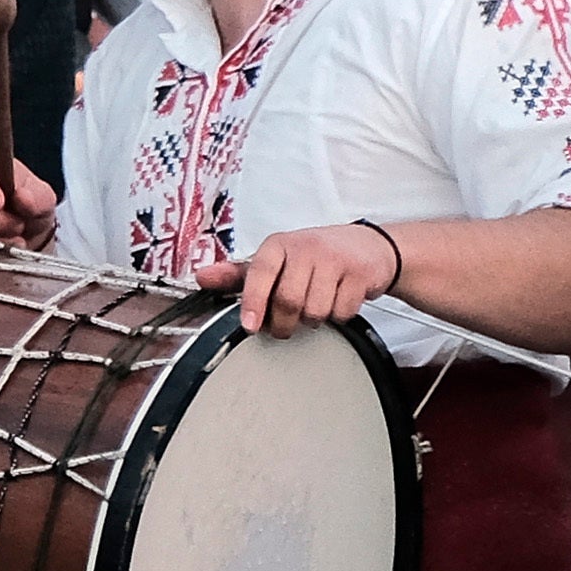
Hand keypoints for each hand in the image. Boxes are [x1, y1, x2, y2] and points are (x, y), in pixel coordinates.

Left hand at [235, 219, 405, 335]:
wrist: (368, 245)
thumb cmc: (314, 255)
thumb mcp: (275, 259)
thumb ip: (239, 273)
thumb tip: (202, 278)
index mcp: (279, 245)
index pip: (259, 272)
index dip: (252, 301)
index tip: (249, 325)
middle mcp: (306, 248)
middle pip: (288, 300)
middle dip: (283, 323)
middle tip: (284, 326)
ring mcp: (335, 259)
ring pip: (315, 310)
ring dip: (313, 319)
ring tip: (314, 306)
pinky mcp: (359, 274)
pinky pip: (342, 312)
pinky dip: (338, 316)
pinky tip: (336, 301)